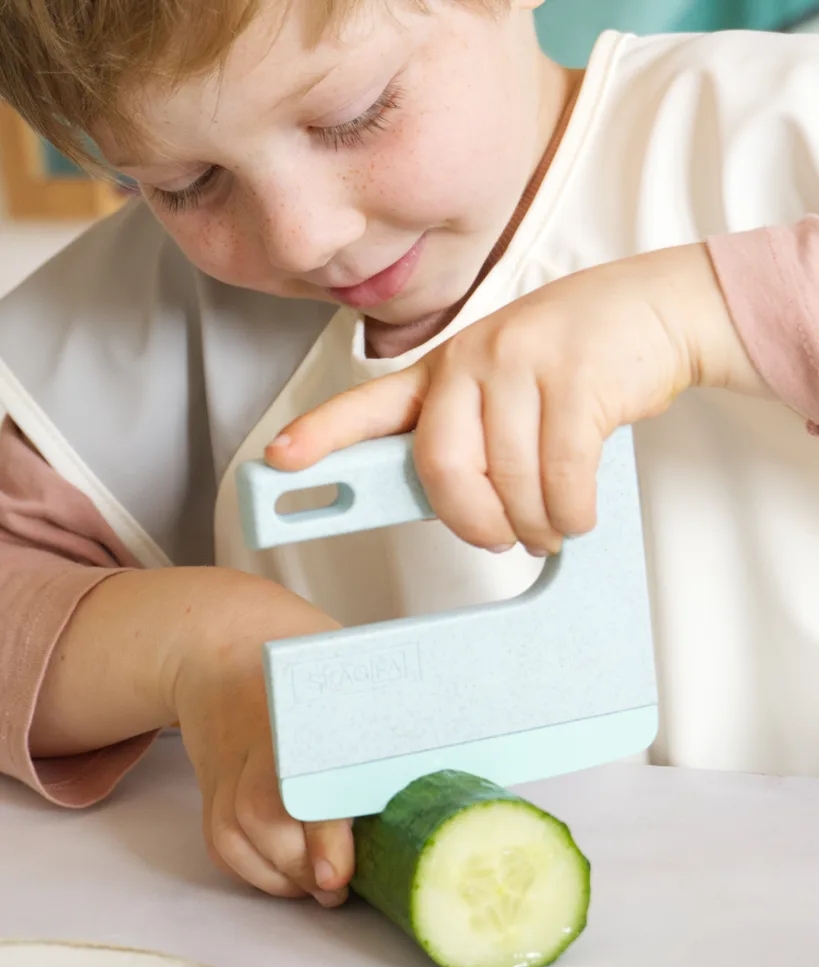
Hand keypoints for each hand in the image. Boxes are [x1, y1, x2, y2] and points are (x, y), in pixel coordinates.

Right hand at [31, 564, 353, 906]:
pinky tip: (292, 877)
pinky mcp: (210, 786)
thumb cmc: (306, 657)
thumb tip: (455, 748)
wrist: (221, 645)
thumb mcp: (350, 665)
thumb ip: (387, 707)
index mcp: (297, 704)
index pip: (307, 774)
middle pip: (263, 814)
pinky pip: (224, 843)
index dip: (324, 830)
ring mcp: (225, 763)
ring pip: (237, 836)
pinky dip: (256, 871)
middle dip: (302, 863)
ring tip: (325, 886)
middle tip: (343, 884)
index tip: (338, 871)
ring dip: (282, 876)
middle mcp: (254, 736)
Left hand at [266, 244, 767, 554]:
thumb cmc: (572, 359)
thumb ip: (470, 433)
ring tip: (552, 525)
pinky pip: (562, 479)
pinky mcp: (577, 381)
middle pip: (441, 470)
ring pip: (509, 484)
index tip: (277, 461)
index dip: (321, 435)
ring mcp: (524, 366)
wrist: (652, 308)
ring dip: (534, 525)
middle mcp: (472, 361)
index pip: (369, 404)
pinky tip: (576, 514)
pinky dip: (570, 515)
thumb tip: (460, 509)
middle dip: (472, 524)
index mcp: (444, 369)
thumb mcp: (505, 381)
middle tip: (498, 538)